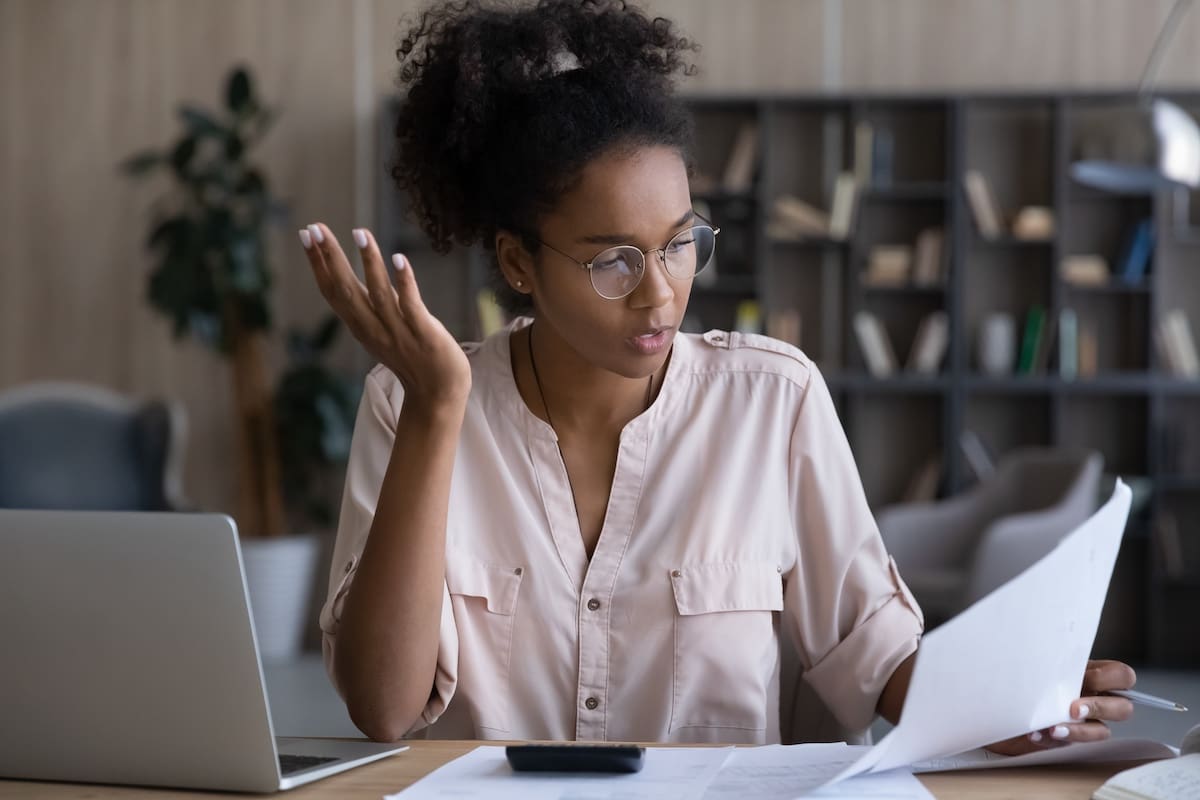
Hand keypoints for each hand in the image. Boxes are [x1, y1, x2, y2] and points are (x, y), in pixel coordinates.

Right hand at [299, 223, 470, 407]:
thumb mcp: (379, 331)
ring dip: (368, 262)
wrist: (438, 393)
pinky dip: (404, 283)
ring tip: (359, 232)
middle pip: (346, 289)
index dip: (318, 263)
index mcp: (361, 326)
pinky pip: (411, 305)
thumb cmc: (411, 357)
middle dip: (330, 257)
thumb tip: (348, 278)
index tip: (306, 234)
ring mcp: (398, 331)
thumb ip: (366, 307)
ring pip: (379, 293)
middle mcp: (374, 328)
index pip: (332, 291)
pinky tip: (399, 259)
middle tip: (315, 228)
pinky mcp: (424, 333)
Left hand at [985, 659, 1136, 755]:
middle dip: (1101, 708)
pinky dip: (1053, 739)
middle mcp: (1090, 698)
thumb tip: (1051, 656)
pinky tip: (1035, 733)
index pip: (1122, 676)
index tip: (1087, 678)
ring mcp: (1080, 721)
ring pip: (1102, 732)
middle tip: (1075, 707)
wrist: (988, 701)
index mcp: (1088, 674)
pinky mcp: (1063, 738)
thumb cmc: (1014, 676)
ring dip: (1080, 730)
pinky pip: (1069, 744)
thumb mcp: (1034, 663)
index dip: (1114, 678)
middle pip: (1123, 708)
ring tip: (1055, 727)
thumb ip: (1051, 663)